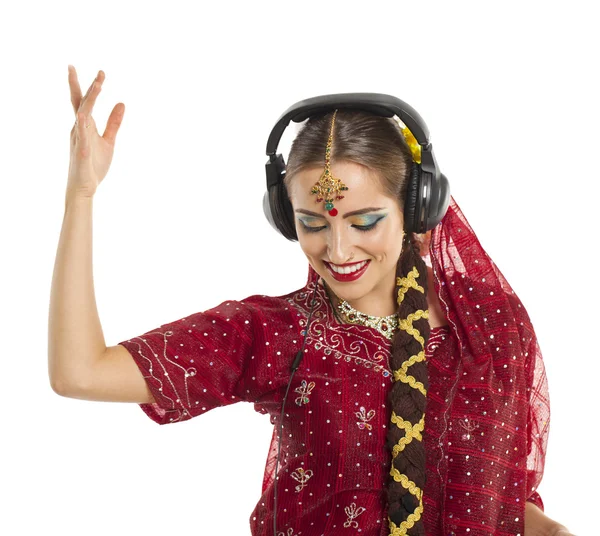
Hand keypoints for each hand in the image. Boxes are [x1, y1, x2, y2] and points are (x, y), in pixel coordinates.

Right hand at [66, 65, 124, 200]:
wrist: (85, 187)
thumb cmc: (94, 165)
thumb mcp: (109, 141)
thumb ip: (114, 123)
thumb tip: (121, 103)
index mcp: (85, 125)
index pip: (85, 101)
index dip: (91, 87)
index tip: (100, 73)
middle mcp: (79, 128)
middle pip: (81, 102)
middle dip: (86, 85)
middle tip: (93, 70)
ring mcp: (78, 138)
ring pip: (83, 113)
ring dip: (90, 99)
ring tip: (99, 85)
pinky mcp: (81, 150)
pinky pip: (81, 135)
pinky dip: (83, 124)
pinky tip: (85, 115)